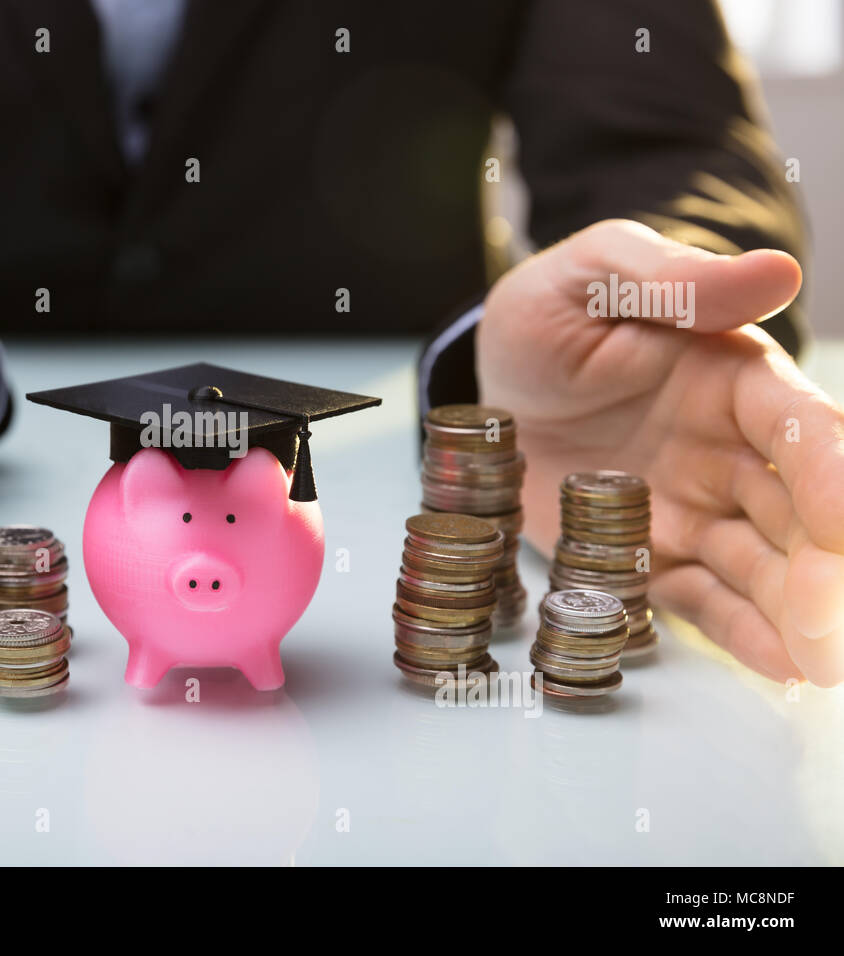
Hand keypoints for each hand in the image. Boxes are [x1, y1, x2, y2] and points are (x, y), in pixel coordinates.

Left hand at [479, 219, 842, 685]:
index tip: (843, 523)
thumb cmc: (548, 316)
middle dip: (823, 566)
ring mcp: (696, 507)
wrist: (494, 383)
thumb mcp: (593, 275)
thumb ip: (671, 279)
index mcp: (731, 375)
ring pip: (763, 564)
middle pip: (798, 510)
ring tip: (822, 662)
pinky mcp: (654, 553)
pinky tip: (783, 667)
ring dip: (797, 611)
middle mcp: (730, 449)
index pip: (800, 428)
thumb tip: (774, 272)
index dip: (832, 474)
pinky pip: (705, 596)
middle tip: (830, 624)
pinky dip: (742, 630)